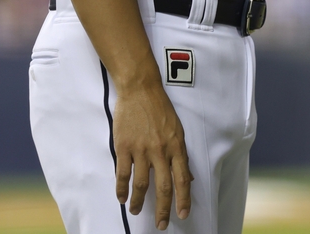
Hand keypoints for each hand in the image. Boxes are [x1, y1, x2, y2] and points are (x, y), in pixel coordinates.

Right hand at [113, 82, 192, 229]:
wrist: (140, 90)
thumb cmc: (160, 109)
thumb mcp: (177, 130)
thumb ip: (180, 154)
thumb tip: (188, 176)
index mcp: (177, 146)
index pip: (183, 179)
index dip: (183, 199)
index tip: (183, 214)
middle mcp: (161, 151)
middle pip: (163, 187)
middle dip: (163, 209)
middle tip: (161, 224)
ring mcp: (142, 149)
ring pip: (141, 185)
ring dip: (138, 202)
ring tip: (136, 211)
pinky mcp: (124, 147)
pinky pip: (123, 174)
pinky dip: (121, 189)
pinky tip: (121, 198)